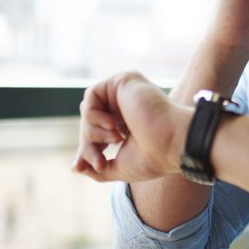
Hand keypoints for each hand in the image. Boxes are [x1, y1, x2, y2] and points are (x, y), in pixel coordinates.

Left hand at [73, 72, 190, 182]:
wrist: (171, 144)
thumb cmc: (153, 157)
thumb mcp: (119, 168)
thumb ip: (97, 168)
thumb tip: (76, 167)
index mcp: (129, 123)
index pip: (97, 132)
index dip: (87, 149)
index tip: (79, 166)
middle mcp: (127, 106)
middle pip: (90, 122)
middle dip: (89, 144)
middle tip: (100, 162)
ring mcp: (126, 93)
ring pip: (88, 110)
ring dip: (92, 131)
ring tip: (116, 140)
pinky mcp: (123, 81)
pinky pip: (91, 95)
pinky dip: (94, 115)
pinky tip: (114, 125)